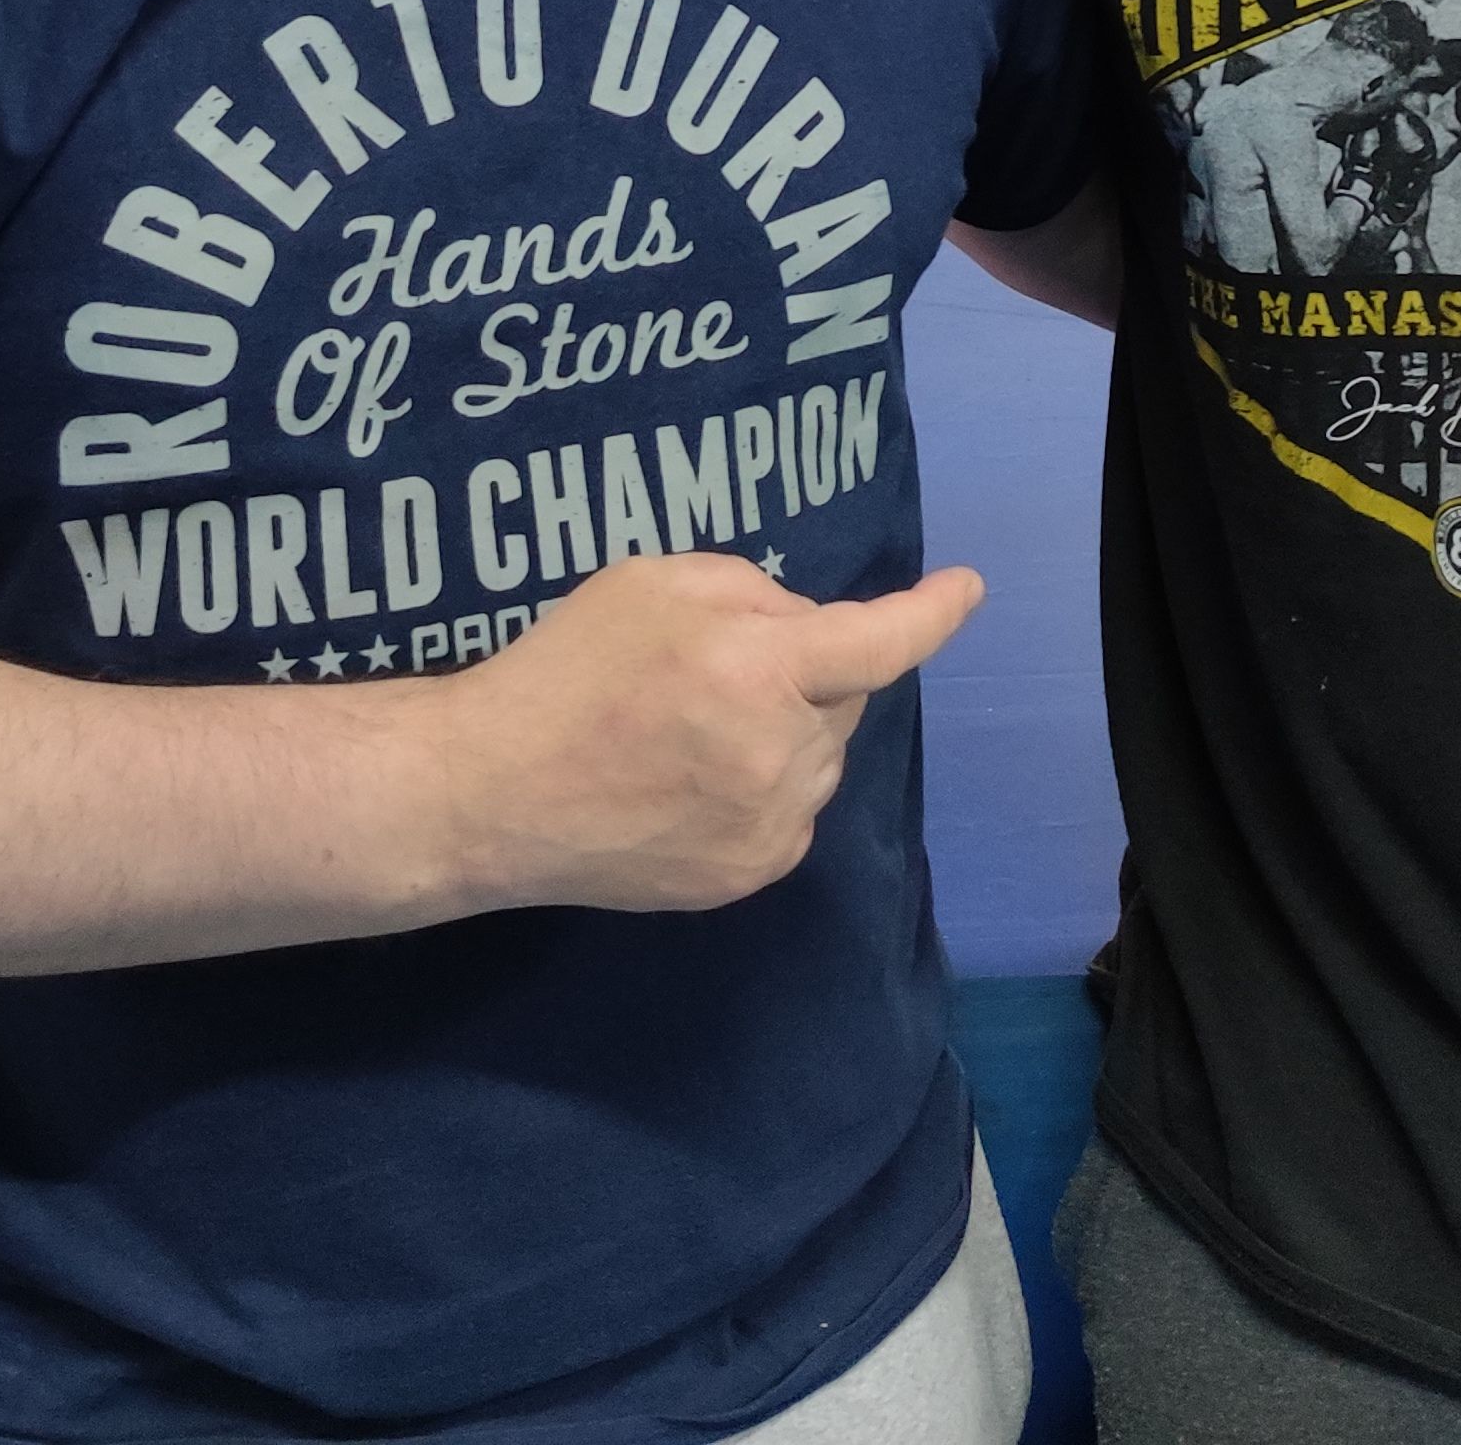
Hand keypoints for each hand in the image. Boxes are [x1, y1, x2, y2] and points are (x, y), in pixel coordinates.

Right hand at [437, 553, 981, 915]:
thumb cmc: (565, 670)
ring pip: (817, 759)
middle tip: (714, 670)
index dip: (931, 614)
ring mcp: (768, 828)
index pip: (878, 643)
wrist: (492, 794)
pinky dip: (763, 786)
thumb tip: (809, 632)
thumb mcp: (654, 584)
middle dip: (805, 675)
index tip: (968, 589)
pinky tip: (689, 782)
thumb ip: (752, 595)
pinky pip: (788, 813)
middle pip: (841, 699)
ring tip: (689, 731)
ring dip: (786, 734)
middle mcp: (781, 756)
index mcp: (759, 670)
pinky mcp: (746, 876)